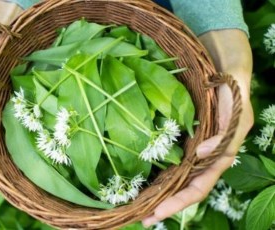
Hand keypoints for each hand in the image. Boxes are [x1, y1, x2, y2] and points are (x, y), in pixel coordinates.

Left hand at [142, 29, 252, 226]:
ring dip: (160, 194)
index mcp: (221, 155)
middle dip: (166, 206)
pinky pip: (171, 160)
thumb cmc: (232, 88)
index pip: (199, 187)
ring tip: (139, 207)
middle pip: (185, 189)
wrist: (223, 68)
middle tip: (142, 219)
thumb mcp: (235, 108)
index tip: (157, 213)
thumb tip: (202, 154)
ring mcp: (194, 149)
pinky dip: (160, 173)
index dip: (179, 202)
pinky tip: (145, 180)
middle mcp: (205, 157)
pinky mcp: (184, 138)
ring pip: (177, 178)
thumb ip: (224, 133)